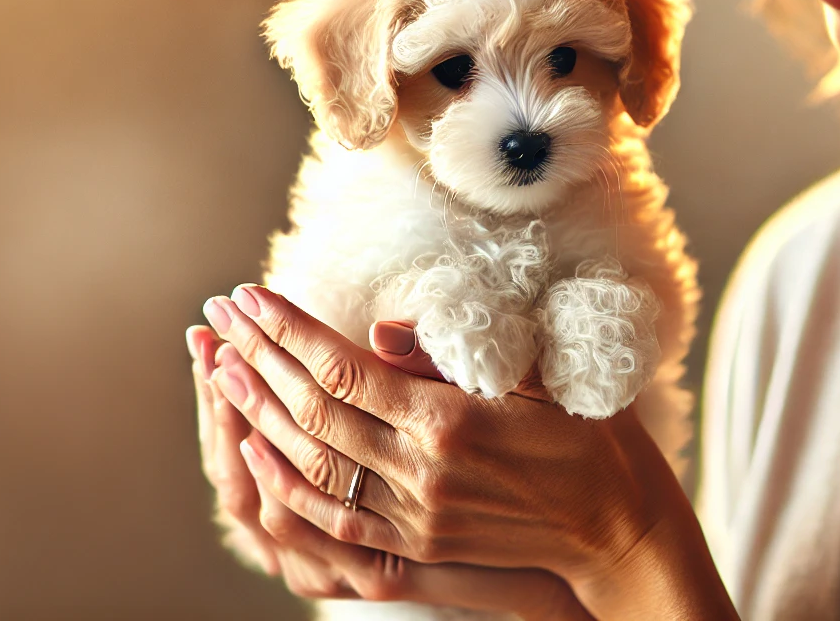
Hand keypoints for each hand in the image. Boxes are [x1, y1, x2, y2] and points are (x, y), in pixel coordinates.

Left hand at [202, 284, 736, 620]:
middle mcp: (422, 472)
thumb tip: (383, 327)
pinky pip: (332, 520)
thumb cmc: (587, 437)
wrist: (619, 528)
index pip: (343, 369)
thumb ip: (450, 356)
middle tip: (220, 316)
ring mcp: (416, 516)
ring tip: (223, 370)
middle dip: (259, 358)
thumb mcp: (531, 377)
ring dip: (260, 415)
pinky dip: (288, 485)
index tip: (251, 294)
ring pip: (313, 465)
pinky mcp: (420, 547)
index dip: (289, 330)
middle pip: (314, 411)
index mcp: (449, 421)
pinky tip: (259, 452)